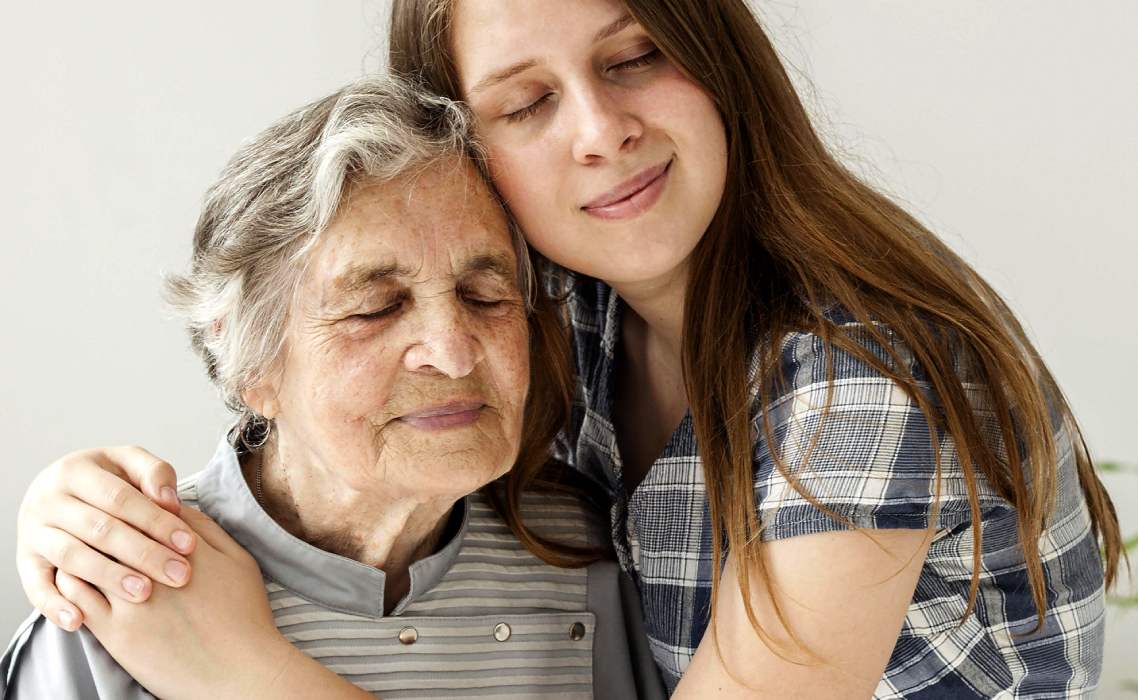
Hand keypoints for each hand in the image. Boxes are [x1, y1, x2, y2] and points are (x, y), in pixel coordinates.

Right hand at [17, 446, 195, 630]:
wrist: (55, 490)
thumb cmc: (107, 480)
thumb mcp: (128, 463)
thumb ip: (153, 473)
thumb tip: (169, 500)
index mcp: (75, 471)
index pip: (120, 498)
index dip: (156, 521)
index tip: (189, 544)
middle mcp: (48, 500)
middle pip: (99, 529)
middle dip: (143, 553)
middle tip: (179, 575)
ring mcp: (33, 532)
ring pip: (71, 557)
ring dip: (107, 577)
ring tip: (144, 593)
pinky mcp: (25, 561)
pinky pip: (35, 586)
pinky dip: (53, 605)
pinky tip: (79, 621)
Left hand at [56, 507, 295, 699]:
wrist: (239, 672)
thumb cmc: (244, 616)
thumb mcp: (239, 560)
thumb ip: (207, 529)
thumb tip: (175, 507)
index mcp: (188, 548)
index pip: (147, 510)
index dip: (133, 503)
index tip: (128, 506)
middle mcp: (156, 570)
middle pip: (114, 529)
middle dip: (103, 520)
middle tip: (96, 518)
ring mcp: (133, 602)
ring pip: (89, 560)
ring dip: (83, 548)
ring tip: (83, 547)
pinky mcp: (116, 633)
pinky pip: (77, 598)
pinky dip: (71, 582)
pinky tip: (78, 579)